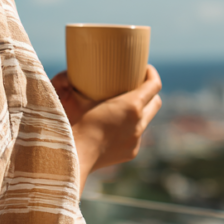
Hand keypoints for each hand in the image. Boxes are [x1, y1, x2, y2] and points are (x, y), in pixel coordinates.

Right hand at [51, 66, 161, 184]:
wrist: (75, 155)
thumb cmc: (74, 123)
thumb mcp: (75, 97)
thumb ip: (72, 82)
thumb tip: (67, 75)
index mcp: (131, 105)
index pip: (154, 85)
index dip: (151, 73)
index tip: (144, 68)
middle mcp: (139, 122)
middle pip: (156, 102)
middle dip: (150, 92)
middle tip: (135, 86)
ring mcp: (136, 139)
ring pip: (146, 120)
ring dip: (139, 112)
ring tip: (123, 108)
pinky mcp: (131, 151)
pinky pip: (135, 136)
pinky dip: (129, 128)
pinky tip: (115, 128)